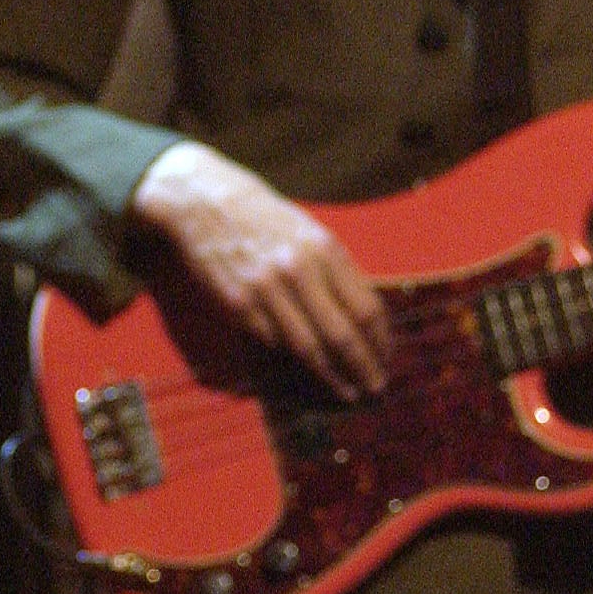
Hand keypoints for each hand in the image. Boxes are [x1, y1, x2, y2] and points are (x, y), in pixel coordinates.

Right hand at [131, 141, 392, 397]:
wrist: (206, 203)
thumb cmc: (267, 221)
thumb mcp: (311, 234)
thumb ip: (338, 272)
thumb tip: (368, 320)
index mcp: (324, 249)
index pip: (366, 309)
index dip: (380, 341)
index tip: (386, 358)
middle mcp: (298, 270)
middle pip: (342, 335)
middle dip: (363, 368)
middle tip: (376, 388)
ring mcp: (266, 289)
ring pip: (308, 348)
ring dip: (332, 376)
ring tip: (347, 390)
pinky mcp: (238, 304)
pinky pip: (273, 341)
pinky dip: (291, 357)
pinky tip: (305, 367)